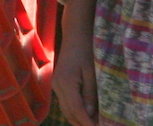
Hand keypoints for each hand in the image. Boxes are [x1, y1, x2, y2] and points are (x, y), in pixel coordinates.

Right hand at [52, 0, 99, 125]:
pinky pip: (66, 103)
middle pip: (69, 113)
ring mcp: (56, 85)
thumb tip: (91, 116)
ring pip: (67, 110)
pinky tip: (89, 115)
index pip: (77, 110)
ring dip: (79, 120)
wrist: (75, 34)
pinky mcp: (59, 84)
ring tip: (96, 124)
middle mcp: (57, 86)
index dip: (88, 124)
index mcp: (66, 83)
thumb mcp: (93, 73)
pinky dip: (76, 112)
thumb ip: (91, 95)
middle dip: (83, 124)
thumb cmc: (87, 50)